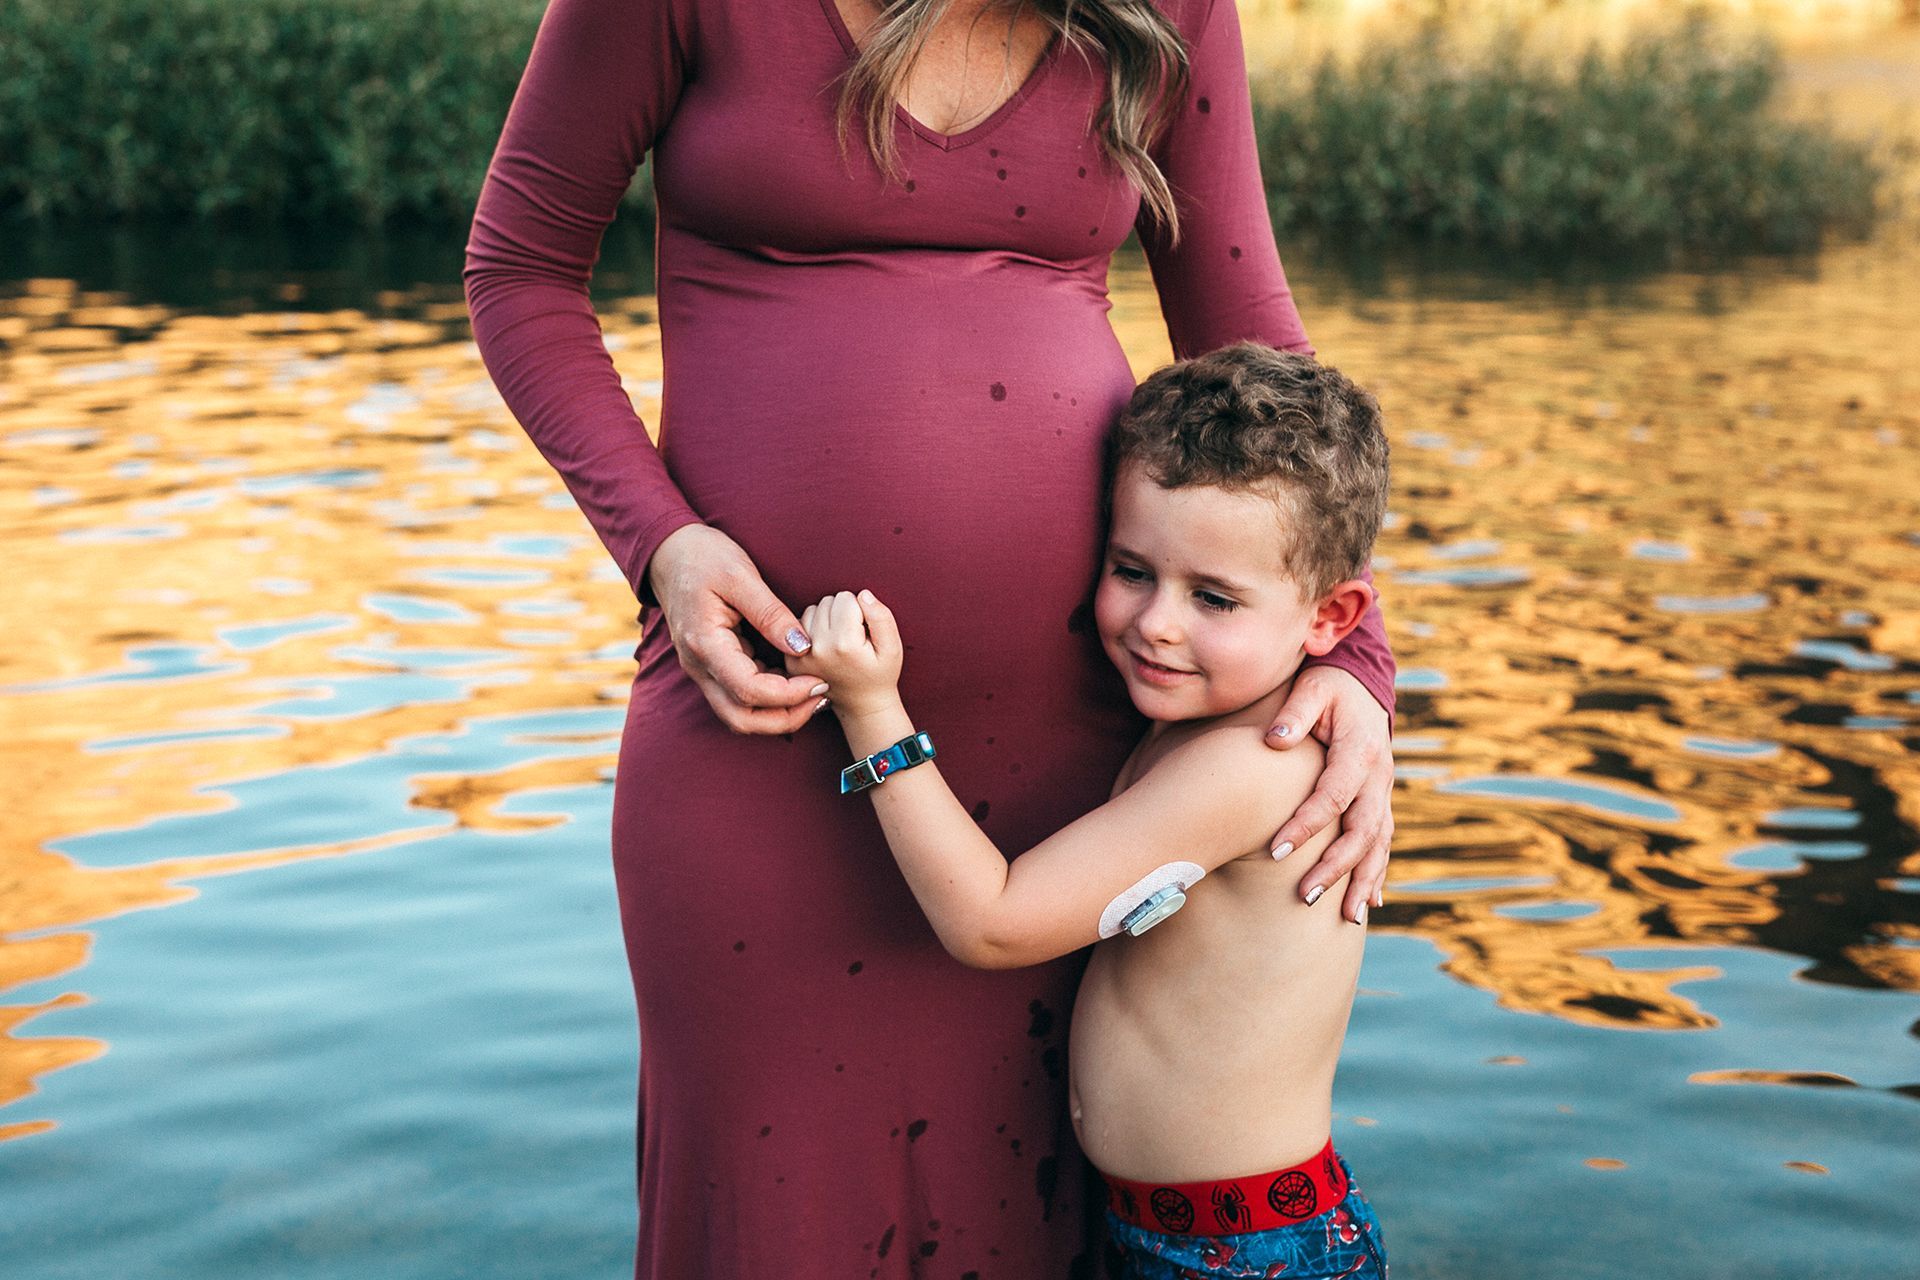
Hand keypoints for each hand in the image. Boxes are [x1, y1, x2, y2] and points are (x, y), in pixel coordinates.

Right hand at [645, 523, 829, 733]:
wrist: (670, 553)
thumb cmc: (704, 556)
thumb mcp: (740, 575)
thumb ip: (771, 613)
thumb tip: (803, 647)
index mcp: (704, 644)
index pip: (748, 690)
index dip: (788, 695)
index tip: (820, 681)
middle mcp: (699, 666)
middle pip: (741, 718)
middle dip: (785, 718)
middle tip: (822, 697)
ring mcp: (704, 669)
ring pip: (740, 713)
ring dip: (778, 713)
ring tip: (815, 692)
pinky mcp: (714, 666)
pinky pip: (741, 695)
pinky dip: (771, 697)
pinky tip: (798, 680)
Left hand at [789, 590, 903, 718]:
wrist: (861, 705)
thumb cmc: (880, 675)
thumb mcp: (893, 647)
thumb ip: (881, 617)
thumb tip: (863, 594)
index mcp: (843, 644)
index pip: (846, 597)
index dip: (861, 610)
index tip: (864, 631)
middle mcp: (817, 648)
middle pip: (827, 601)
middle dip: (842, 612)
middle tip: (853, 636)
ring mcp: (800, 655)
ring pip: (812, 610)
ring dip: (826, 619)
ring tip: (840, 640)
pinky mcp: (790, 660)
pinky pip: (798, 625)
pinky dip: (812, 629)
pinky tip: (826, 646)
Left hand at [1264, 665, 1392, 924]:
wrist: (1362, 681)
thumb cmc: (1329, 685)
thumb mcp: (1313, 687)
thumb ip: (1295, 712)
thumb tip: (1275, 739)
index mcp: (1360, 751)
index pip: (1332, 797)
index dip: (1306, 825)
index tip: (1275, 850)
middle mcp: (1378, 777)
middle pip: (1361, 832)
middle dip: (1335, 868)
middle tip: (1304, 896)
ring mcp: (1383, 792)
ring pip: (1379, 844)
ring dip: (1362, 881)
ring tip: (1347, 918)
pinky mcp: (1380, 800)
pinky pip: (1384, 842)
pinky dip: (1378, 872)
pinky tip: (1370, 902)